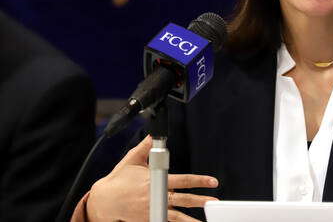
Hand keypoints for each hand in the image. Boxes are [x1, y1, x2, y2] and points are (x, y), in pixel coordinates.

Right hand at [86, 135, 217, 221]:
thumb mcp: (131, 160)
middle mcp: (156, 197)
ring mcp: (152, 211)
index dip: (198, 181)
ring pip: (176, 216)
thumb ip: (145, 148)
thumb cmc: (118, 180)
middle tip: (214, 203)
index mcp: (155, 181)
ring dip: (191, 219)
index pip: (182, 180)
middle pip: (182, 199)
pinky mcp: (148, 220)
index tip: (212, 181)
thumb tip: (153, 135)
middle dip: (199, 201)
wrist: (103, 202)